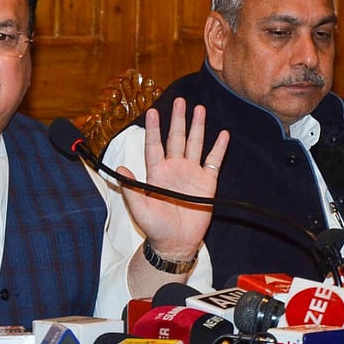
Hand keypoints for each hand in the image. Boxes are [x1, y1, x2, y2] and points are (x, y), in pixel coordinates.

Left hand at [117, 98, 227, 259]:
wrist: (176, 242)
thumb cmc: (155, 227)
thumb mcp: (139, 209)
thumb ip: (131, 188)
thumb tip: (121, 168)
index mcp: (156, 172)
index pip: (154, 145)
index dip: (153, 128)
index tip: (152, 111)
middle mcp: (174, 168)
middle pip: (176, 138)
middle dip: (178, 120)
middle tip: (180, 101)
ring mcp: (191, 174)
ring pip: (195, 145)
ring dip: (197, 127)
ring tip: (199, 109)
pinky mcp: (207, 182)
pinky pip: (213, 162)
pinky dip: (219, 148)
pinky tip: (223, 134)